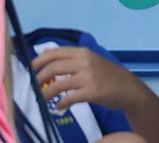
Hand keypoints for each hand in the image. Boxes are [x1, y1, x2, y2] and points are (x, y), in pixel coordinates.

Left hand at [33, 44, 148, 112]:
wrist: (128, 89)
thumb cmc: (108, 75)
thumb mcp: (91, 60)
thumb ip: (70, 57)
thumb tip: (46, 51)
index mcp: (84, 52)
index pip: (55, 53)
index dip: (39, 61)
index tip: (30, 70)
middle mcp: (85, 62)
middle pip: (53, 68)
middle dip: (39, 79)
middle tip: (35, 87)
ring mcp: (88, 77)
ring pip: (58, 84)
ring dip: (46, 94)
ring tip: (44, 99)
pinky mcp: (91, 92)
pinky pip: (68, 98)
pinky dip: (60, 104)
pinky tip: (60, 107)